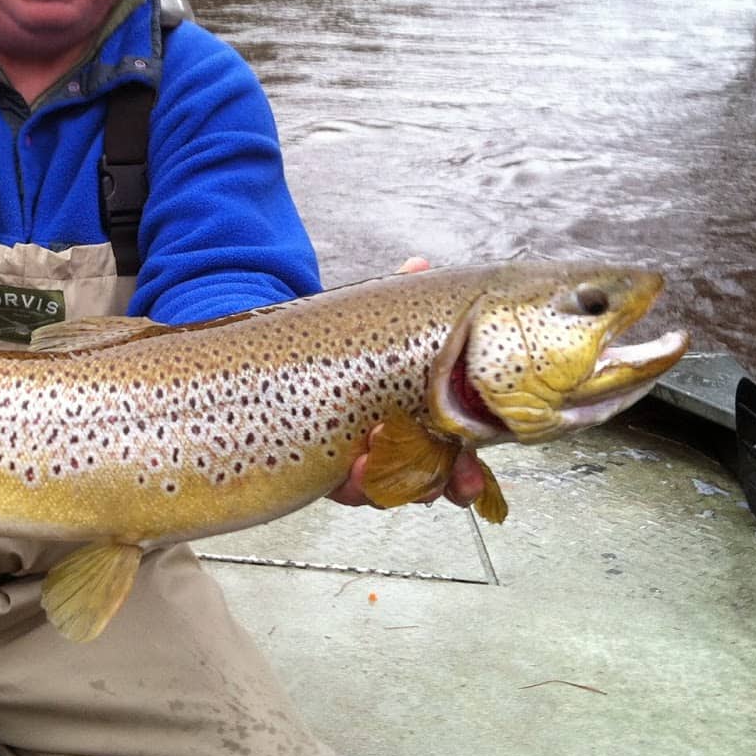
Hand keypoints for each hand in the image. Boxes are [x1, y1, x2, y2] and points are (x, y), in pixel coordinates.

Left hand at [329, 254, 479, 507]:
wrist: (283, 354)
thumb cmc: (343, 343)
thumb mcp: (373, 320)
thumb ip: (398, 296)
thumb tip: (419, 264)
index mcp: (413, 419)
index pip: (448, 455)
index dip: (463, 472)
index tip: (471, 474)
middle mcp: (389, 447)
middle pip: (424, 482)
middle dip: (440, 485)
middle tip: (451, 479)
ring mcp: (356, 461)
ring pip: (385, 489)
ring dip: (392, 480)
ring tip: (388, 454)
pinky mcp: (322, 469)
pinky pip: (343, 490)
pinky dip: (353, 483)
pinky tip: (355, 466)